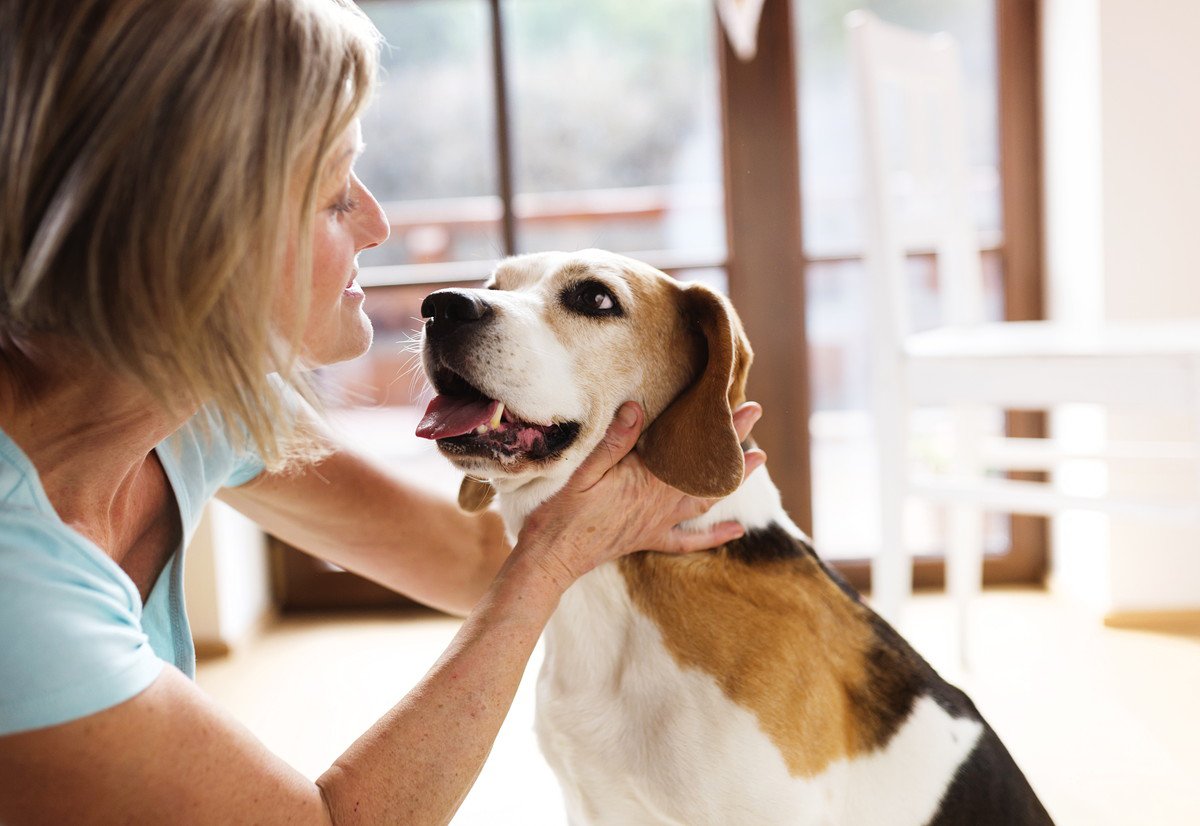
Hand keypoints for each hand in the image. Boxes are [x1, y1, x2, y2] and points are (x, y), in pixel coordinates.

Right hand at [515, 401, 765, 591]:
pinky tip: (736, 531)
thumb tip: (637, 408)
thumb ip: (614, 441)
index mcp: (648, 482)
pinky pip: (689, 540)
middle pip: (708, 470)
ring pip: (706, 499)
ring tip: (759, 460)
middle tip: (755, 415)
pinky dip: (715, 535)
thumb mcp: (583, 470)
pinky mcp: (649, 538)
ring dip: (734, 479)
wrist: (552, 556)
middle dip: (735, 443)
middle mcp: (661, 503)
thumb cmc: (563, 512)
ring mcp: (658, 523)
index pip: (695, 451)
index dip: (722, 429)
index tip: (746, 407)